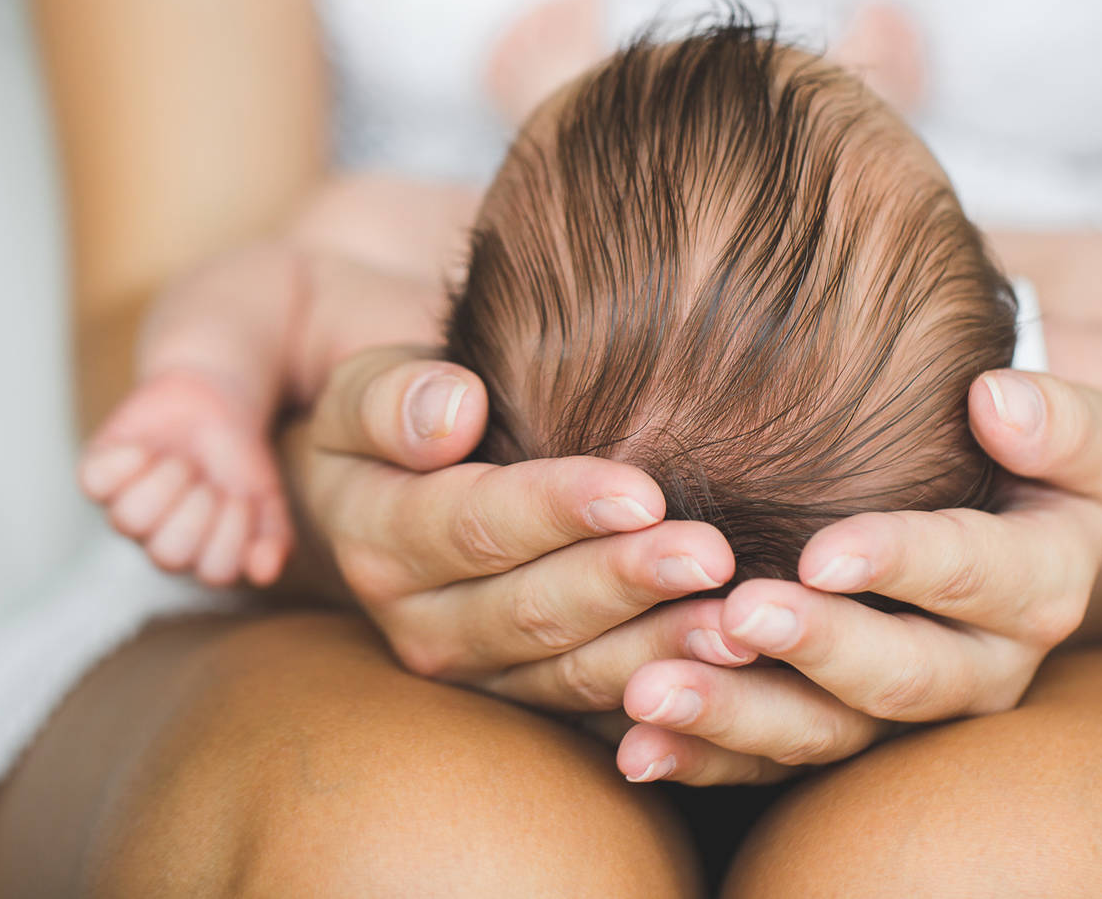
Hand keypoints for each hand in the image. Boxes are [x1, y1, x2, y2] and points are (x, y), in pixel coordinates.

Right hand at [288, 346, 759, 709]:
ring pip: (575, 673)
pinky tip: (733, 677)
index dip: (558, 510)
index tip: (642, 493)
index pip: (476, 525)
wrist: (409, 480)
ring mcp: (483, 674)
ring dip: (661, 652)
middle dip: (626, 585)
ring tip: (737, 626)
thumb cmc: (405, 416)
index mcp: (380, 541)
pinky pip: (604, 713)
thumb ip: (392, 398)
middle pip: (534, 611)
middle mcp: (424, 625)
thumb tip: (452, 411)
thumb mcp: (364, 389)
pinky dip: (669, 700)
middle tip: (712, 557)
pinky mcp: (535, 700)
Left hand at [605, 370, 1101, 784]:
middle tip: (737, 614)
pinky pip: (773, 765)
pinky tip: (638, 743)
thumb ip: (1057, 420)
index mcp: (1040, 588)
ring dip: (738, 716)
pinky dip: (703, 757)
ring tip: (654, 689)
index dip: (902, 564)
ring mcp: (908, 716)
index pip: (975, 576)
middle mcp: (983, 670)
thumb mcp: (1076, 434)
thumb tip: (997, 401)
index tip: (821, 551)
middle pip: (902, 677)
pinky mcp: (845, 736)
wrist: (1005, 519)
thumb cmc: (1026, 456)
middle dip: (817, 649)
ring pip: (829, 736)